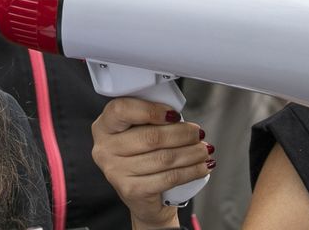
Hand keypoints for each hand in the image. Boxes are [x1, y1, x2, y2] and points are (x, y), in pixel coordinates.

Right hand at [91, 98, 210, 229]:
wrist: (143, 198)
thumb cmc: (142, 157)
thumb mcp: (138, 132)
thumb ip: (150, 119)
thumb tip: (178, 116)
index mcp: (104, 127)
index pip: (121, 110)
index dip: (150, 110)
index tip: (174, 114)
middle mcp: (104, 149)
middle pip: (150, 137)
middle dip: (182, 133)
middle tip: (198, 133)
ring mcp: (116, 172)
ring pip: (163, 158)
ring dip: (191, 153)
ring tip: (204, 150)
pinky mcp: (132, 191)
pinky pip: (169, 177)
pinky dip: (191, 171)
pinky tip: (202, 167)